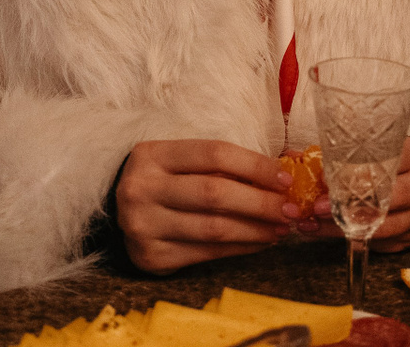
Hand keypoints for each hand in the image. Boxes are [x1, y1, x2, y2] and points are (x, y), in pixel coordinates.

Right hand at [116, 139, 304, 274]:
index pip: (214, 154)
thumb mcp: (181, 162)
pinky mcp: (151, 256)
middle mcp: (142, 188)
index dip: (255, 166)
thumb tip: (279, 176)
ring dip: (255, 229)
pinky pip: (207, 253)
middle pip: (215, 193)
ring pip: (214, 228)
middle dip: (261, 202)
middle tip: (290, 209)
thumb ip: (221, 165)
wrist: (118, 214)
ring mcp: (144, 224)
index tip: (285, 179)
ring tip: (280, 228)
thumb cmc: (164, 181)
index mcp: (152, 155)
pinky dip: (240, 248)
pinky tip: (259, 242)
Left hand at [311, 137, 409, 251]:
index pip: (390, 161)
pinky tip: (329, 231)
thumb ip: (347, 159)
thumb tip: (318, 175)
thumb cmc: (379, 163)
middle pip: (395, 196)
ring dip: (350, 226)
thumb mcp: (367, 152)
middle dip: (355, 203)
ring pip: (389, 225)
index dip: (357, 170)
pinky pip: (384, 242)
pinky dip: (355, 240)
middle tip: (321, 206)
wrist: (400, 180)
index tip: (327, 178)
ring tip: (319, 222)